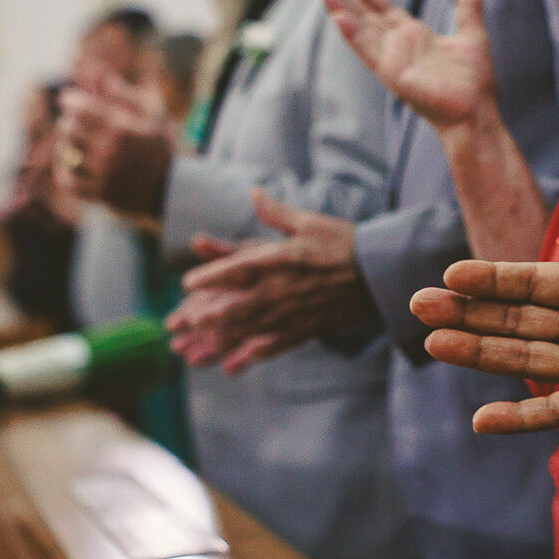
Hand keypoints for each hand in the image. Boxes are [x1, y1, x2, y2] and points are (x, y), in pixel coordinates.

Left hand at [54, 63, 174, 218]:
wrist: (174, 189)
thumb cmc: (162, 146)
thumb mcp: (152, 115)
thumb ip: (124, 94)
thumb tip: (99, 74)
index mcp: (121, 129)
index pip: (81, 109)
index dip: (70, 101)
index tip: (68, 100)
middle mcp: (109, 152)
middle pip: (69, 129)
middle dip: (68, 122)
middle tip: (71, 121)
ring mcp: (103, 174)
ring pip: (66, 154)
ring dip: (64, 145)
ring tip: (70, 142)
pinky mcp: (100, 193)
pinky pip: (69, 181)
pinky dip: (64, 171)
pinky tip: (70, 164)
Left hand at [168, 190, 377, 372]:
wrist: (380, 274)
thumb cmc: (344, 243)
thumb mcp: (309, 222)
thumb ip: (277, 213)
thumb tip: (255, 193)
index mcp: (281, 259)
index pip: (239, 268)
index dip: (211, 276)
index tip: (186, 283)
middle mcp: (283, 289)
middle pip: (236, 306)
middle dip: (203, 317)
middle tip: (178, 324)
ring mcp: (294, 312)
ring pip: (250, 330)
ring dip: (219, 340)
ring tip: (194, 349)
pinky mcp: (307, 328)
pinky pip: (276, 345)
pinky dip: (253, 355)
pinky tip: (235, 364)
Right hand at [322, 0, 498, 129]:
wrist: (475, 111)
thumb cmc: (475, 82)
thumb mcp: (473, 35)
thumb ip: (468, 8)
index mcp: (415, 37)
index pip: (385, 11)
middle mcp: (399, 47)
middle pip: (366, 18)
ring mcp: (392, 60)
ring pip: (360, 31)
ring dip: (342, 11)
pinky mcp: (390, 73)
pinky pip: (367, 51)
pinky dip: (352, 34)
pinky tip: (339, 17)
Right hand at [411, 175, 558, 434]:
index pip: (530, 283)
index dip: (491, 280)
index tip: (449, 275)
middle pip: (514, 321)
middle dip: (467, 315)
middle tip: (418, 308)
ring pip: (524, 359)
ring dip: (479, 354)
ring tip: (434, 345)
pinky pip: (558, 410)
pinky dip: (521, 416)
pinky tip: (482, 419)